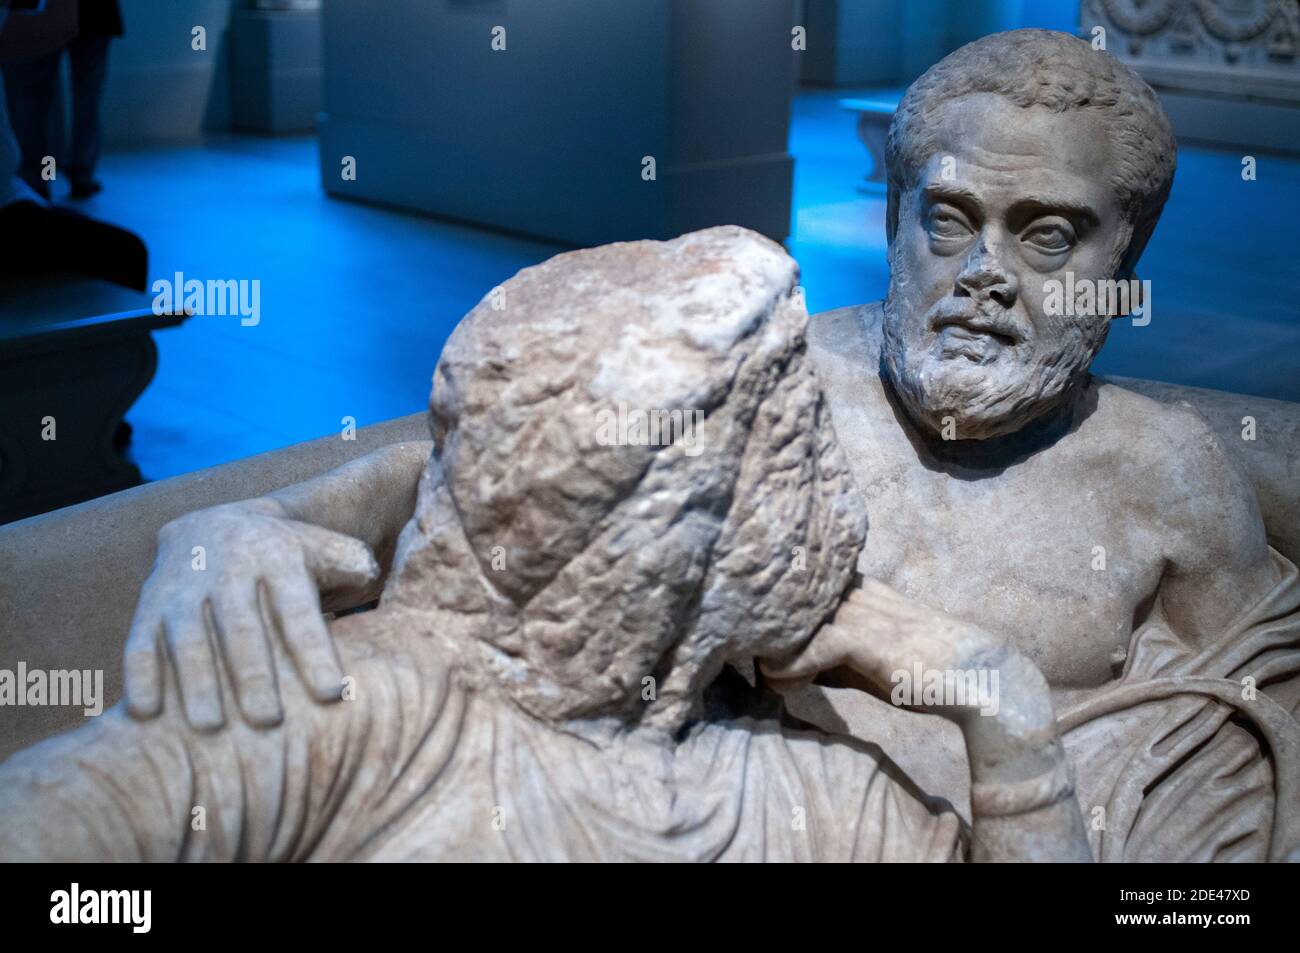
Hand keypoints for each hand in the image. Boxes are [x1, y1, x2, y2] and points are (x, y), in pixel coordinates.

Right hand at [124, 500, 380, 729]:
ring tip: (209, 727)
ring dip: (196, 681)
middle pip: (241, 627)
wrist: (215, 524)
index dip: (314, 650)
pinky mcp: (149, 604)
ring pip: (188, 636)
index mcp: (279, 558)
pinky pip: (140, 640)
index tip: (331, 692)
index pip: (298, 610)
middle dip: (253, 675)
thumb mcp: (325, 549)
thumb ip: (352, 565)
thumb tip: (369, 577)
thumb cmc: (289, 557)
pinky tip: (144, 714)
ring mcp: (184, 586)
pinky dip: (140, 674)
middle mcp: (228, 569)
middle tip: (267, 721)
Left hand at [761, 578, 1009, 725]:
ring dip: (772, 654)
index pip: (799, 586)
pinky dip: (789, 670)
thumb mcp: (868, 657)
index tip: (756, 641)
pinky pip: (811, 649)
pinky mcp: (865, 637)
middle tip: (752, 661)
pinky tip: (782, 687)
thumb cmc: (922, 670)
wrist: (976, 676)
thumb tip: (782, 670)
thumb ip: (830, 654)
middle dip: (764, 633)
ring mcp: (860, 612)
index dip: (773, 614)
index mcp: (858, 589)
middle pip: (787, 600)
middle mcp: (855, 592)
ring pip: (792, 622)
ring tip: (767, 679)